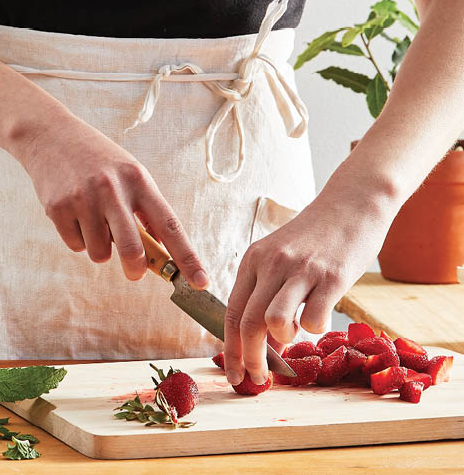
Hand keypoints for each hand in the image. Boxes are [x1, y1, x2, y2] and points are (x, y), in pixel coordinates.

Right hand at [17, 108, 208, 288]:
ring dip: (99, 247)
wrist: (51, 135)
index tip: (201, 281)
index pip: (169, 225)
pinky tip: (74, 213)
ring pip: (100, 253)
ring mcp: (84, 199)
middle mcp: (112, 189)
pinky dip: (77, 238)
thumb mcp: (129, 173)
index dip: (187, 257)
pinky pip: (76, 246)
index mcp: (138, 180)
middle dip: (135, 269)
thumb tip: (161, 248)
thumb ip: (145, 208)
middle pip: (132, 249)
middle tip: (135, 272)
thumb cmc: (97, 158)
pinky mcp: (58, 208)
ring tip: (92, 219)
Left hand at [223, 181, 396, 385]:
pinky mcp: (332, 276)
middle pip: (247, 323)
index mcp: (253, 259)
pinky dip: (315, 328)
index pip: (231, 311)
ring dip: (282, 341)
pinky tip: (322, 314)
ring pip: (274, 321)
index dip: (230, 349)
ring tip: (294, 332)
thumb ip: (269, 297)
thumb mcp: (281, 259)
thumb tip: (265, 347)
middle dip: (250, 359)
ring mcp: (301, 269)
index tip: (233, 376)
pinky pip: (314, 318)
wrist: (352, 202)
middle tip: (259, 380)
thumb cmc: (315, 237)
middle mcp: (271, 263)